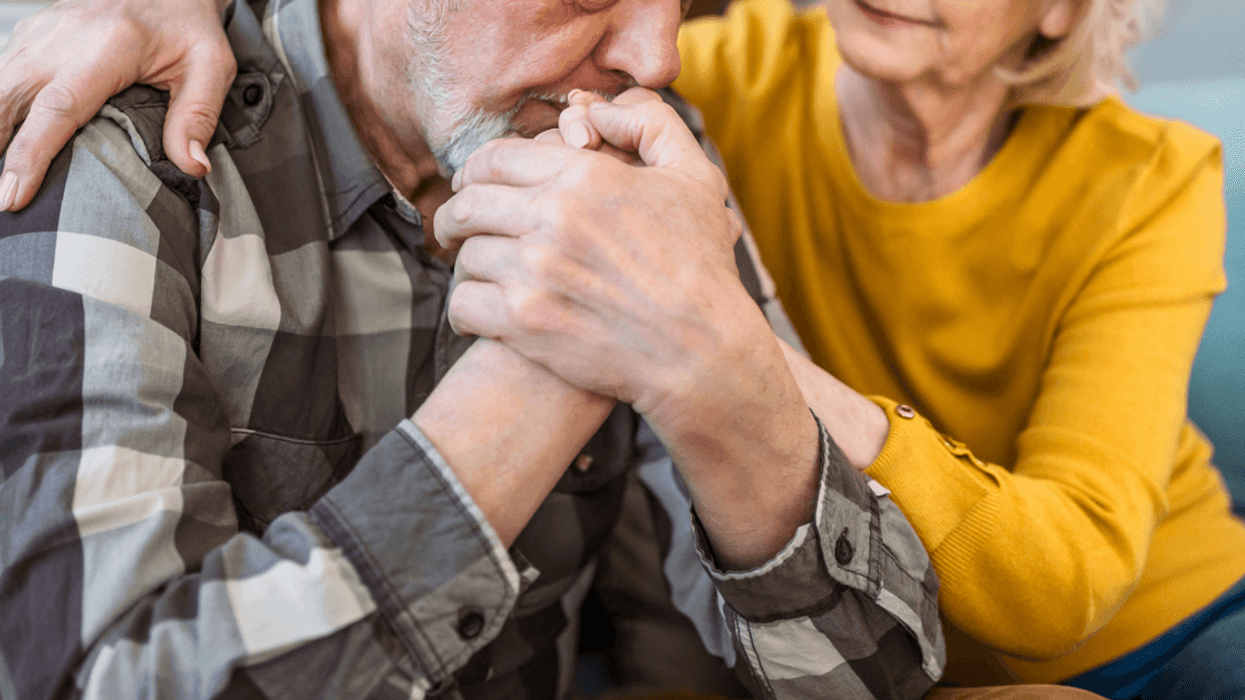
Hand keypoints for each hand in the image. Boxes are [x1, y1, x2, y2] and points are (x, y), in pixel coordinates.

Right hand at [0, 0, 233, 210]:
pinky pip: (4, 74)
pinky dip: (0, 108)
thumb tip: (192, 168)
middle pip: (8, 97)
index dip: (31, 156)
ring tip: (0, 177)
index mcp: (107, 47)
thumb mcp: (211, 68)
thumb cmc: (189, 26)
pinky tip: (5, 141)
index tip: (13, 196)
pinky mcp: (33, 34)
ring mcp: (42, 32)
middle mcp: (62, 37)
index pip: (58, 108)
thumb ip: (198, 117)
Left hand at [436, 88, 746, 419]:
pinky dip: (463, 310)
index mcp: (583, 176)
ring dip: (464, 265)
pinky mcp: (524, 321)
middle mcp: (553, 217)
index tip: (469, 187)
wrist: (700, 350)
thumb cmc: (701, 266)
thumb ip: (651, 126)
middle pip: (468, 205)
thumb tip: (599, 112)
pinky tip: (476, 315)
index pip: (495, 159)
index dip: (473, 172)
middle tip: (452, 230)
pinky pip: (464, 304)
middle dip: (452, 217)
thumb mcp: (695, 178)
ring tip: (474, 275)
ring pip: (465, 255)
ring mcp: (534, 270)